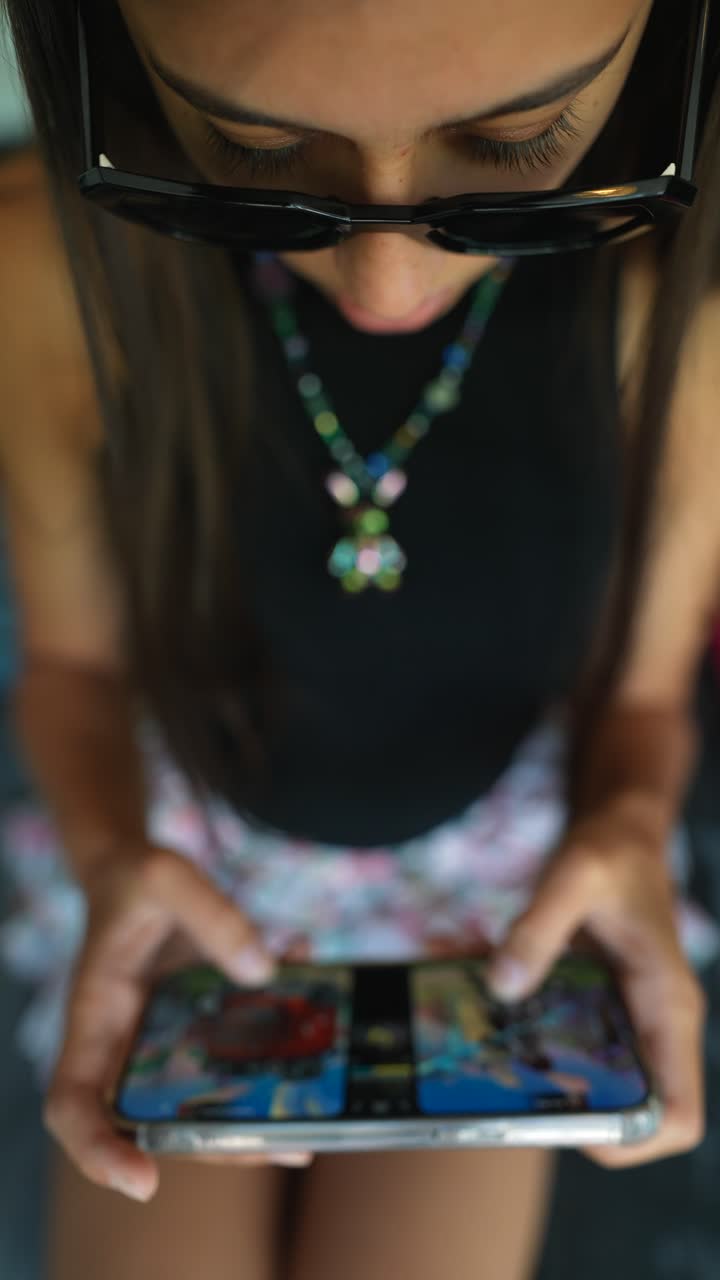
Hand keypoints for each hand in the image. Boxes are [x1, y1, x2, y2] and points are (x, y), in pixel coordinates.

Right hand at [44, 842, 312, 1201]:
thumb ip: (212, 913)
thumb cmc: (135, 874)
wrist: (139, 866)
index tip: (144, 1179)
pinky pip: (241, 1047)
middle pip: (158, 1121)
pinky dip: (281, 1030)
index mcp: (95, 1016)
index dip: (97, 1151)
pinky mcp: (203, 1024)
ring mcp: (168, 1040)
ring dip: (262, 1108)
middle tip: (286, 1146)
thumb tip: (264, 971)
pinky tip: (309, 973)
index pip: (72, 1103)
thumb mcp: (165, 873)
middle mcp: (129, 1043)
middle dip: (221, 1145)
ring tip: (320, 1116)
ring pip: (209, 1097)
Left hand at [485, 801, 706, 1165]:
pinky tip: (484, 995)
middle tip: (510, 1087)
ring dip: (540, 1071)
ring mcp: (629, 1018)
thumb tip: (502, 985)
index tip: (572, 1122)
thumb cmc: (611, 850)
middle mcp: (654, 1023)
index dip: (635, 1140)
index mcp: (666, 1006)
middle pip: (630, 1111)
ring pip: (593, 1079)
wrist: (620, 829)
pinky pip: (569, 1038)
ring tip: (485, 1047)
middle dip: (570, 1109)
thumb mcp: (571, 876)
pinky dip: (527, 1027)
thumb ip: (537, 930)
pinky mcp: (601, 1006)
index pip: (679, 1115)